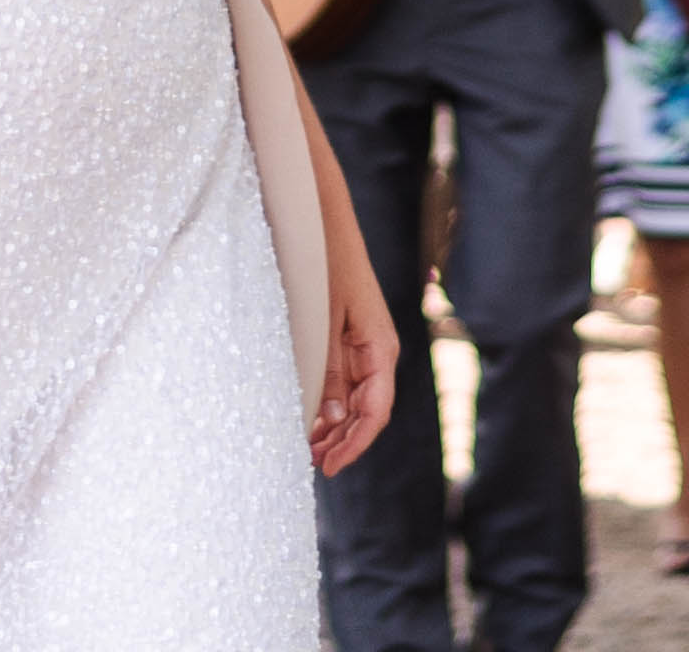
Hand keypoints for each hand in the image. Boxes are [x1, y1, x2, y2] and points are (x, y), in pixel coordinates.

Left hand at [308, 251, 400, 474]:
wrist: (323, 221)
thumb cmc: (324, 265)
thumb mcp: (323, 322)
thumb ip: (329, 371)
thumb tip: (334, 419)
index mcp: (381, 349)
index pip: (375, 412)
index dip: (354, 444)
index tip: (330, 467)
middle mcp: (378, 353)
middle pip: (367, 412)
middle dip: (343, 442)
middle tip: (312, 465)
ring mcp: (365, 347)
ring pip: (356, 401)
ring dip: (335, 427)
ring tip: (308, 449)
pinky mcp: (350, 340)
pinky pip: (346, 382)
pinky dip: (330, 404)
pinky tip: (311, 420)